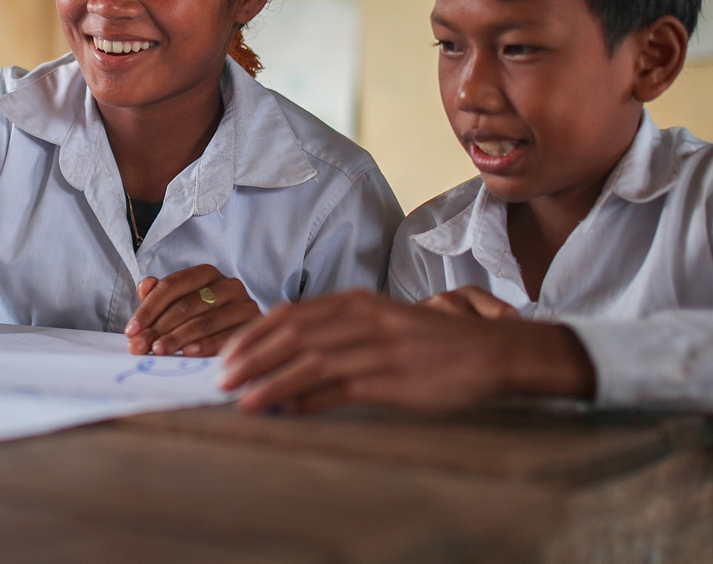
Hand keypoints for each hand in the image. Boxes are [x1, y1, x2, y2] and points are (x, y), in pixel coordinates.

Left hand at [125, 264, 260, 356]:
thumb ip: (160, 296)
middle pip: (185, 305)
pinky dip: (205, 345)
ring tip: (158, 351)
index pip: (171, 286)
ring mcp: (243, 304)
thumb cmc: (206, 320)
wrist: (250, 338)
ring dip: (177, 338)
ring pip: (204, 321)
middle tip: (139, 347)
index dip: (148, 309)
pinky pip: (226, 336)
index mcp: (206, 273)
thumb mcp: (180, 305)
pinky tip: (187, 354)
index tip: (131, 331)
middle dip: (158, 328)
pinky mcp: (254, 325)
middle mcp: (227, 284)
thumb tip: (144, 286)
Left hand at [219, 290, 594, 413]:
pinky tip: (284, 410)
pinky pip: (340, 389)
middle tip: (221, 379)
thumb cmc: (432, 344)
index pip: (290, 314)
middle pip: (292, 335)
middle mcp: (363, 320)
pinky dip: (307, 400)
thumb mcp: (382, 325)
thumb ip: (340, 335)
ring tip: (241, 400)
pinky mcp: (392, 380)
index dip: (252, 334)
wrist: (491, 353)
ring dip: (270, 381)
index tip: (226, 353)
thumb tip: (289, 360)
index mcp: (357, 302)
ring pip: (310, 362)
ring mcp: (378, 350)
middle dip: (251, 357)